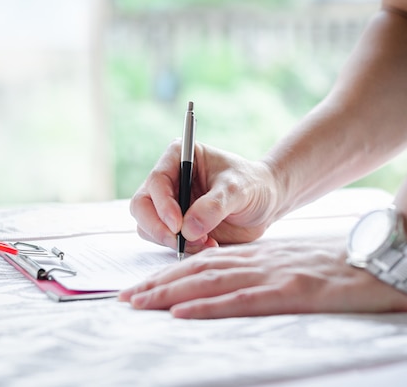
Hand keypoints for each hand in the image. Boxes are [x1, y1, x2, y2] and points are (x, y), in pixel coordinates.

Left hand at [118, 236, 406, 318]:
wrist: (386, 254)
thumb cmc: (345, 265)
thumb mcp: (298, 265)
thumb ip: (269, 273)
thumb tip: (239, 288)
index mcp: (261, 256)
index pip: (206, 263)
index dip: (170, 274)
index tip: (142, 288)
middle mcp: (261, 262)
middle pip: (198, 270)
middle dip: (157, 285)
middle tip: (125, 298)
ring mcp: (275, 275)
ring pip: (211, 282)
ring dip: (170, 294)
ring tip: (139, 304)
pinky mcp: (292, 292)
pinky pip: (242, 300)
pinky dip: (208, 307)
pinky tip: (183, 313)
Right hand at [130, 141, 281, 253]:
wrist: (265, 204)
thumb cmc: (252, 185)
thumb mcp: (238, 189)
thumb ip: (213, 206)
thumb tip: (187, 229)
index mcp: (179, 157)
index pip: (157, 181)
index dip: (162, 205)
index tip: (178, 225)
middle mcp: (169, 180)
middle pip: (141, 206)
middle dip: (157, 227)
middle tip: (178, 241)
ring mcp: (169, 204)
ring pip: (148, 226)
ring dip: (172, 240)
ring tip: (205, 241)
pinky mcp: (176, 226)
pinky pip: (164, 241)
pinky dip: (182, 248)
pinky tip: (208, 244)